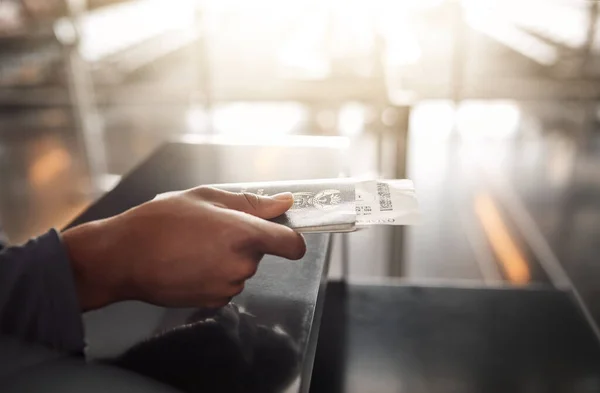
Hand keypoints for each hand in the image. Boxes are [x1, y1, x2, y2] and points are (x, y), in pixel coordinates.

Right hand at [62, 187, 305, 310]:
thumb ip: (251, 202)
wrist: (123, 257)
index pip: (292, 245)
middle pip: (260, 253)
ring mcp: (228, 286)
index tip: (282, 234)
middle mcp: (241, 264)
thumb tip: (284, 203)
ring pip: (241, 269)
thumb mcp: (206, 198)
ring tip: (194, 246)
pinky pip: (226, 285)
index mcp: (244, 233)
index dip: (292, 239)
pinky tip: (189, 263)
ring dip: (227, 258)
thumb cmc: (160, 222)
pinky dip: (215, 275)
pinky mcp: (214, 301)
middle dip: (243, 241)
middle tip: (211, 230)